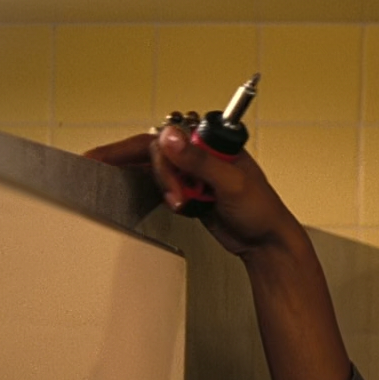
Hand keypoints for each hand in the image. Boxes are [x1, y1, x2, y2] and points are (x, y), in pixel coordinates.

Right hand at [82, 128, 302, 257]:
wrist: (267, 243)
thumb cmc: (262, 211)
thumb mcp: (231, 184)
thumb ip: (199, 161)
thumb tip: (170, 137)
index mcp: (214, 142)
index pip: (169, 136)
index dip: (144, 149)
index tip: (112, 158)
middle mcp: (201, 153)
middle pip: (157, 151)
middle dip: (151, 172)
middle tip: (146, 186)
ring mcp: (193, 172)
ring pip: (156, 169)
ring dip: (160, 187)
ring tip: (181, 204)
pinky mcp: (188, 190)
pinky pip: (160, 185)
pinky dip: (158, 193)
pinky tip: (164, 201)